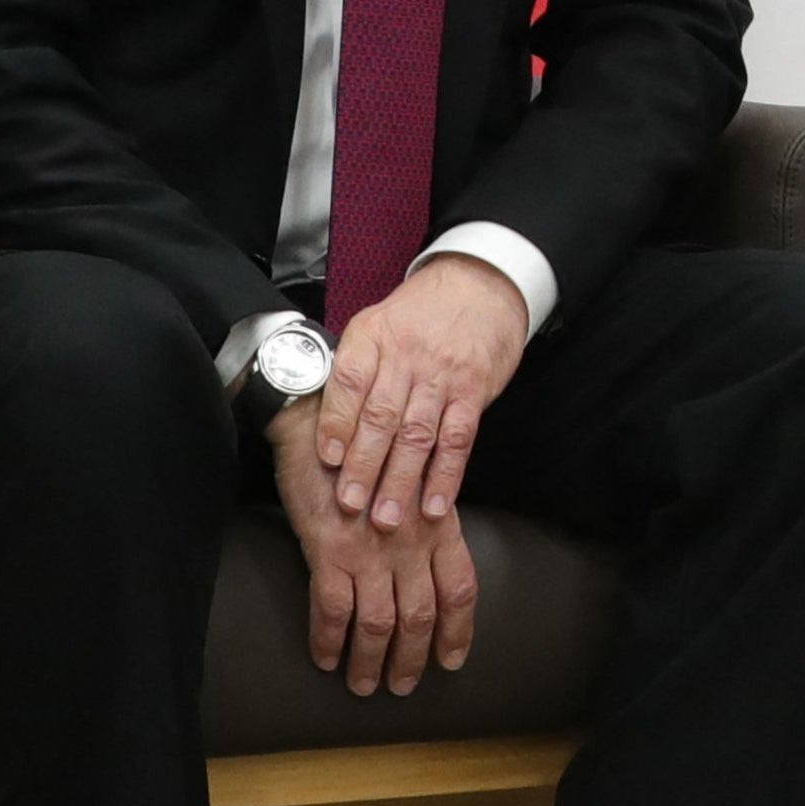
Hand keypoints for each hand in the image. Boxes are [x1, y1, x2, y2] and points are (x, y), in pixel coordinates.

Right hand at [270, 394, 478, 694]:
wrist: (318, 420)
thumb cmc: (365, 451)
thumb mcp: (411, 485)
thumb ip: (424, 524)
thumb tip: (425, 568)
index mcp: (438, 524)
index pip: (461, 587)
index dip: (459, 629)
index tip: (452, 659)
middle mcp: (411, 541)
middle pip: (421, 613)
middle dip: (413, 657)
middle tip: (403, 686)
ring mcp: (370, 549)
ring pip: (379, 622)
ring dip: (372, 660)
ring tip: (364, 685)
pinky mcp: (328, 551)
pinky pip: (332, 610)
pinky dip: (329, 640)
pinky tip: (325, 659)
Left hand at [315, 254, 530, 535]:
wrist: (480, 288)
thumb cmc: (420, 315)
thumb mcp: (376, 325)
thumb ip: (353, 368)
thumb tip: (324, 422)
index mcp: (373, 338)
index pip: (349, 382)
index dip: (336, 422)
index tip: (327, 459)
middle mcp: (407, 357)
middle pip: (382, 417)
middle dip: (364, 465)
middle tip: (351, 505)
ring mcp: (443, 376)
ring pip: (418, 435)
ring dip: (401, 480)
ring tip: (387, 518)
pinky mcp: (474, 392)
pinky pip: (458, 439)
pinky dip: (446, 475)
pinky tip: (434, 504)